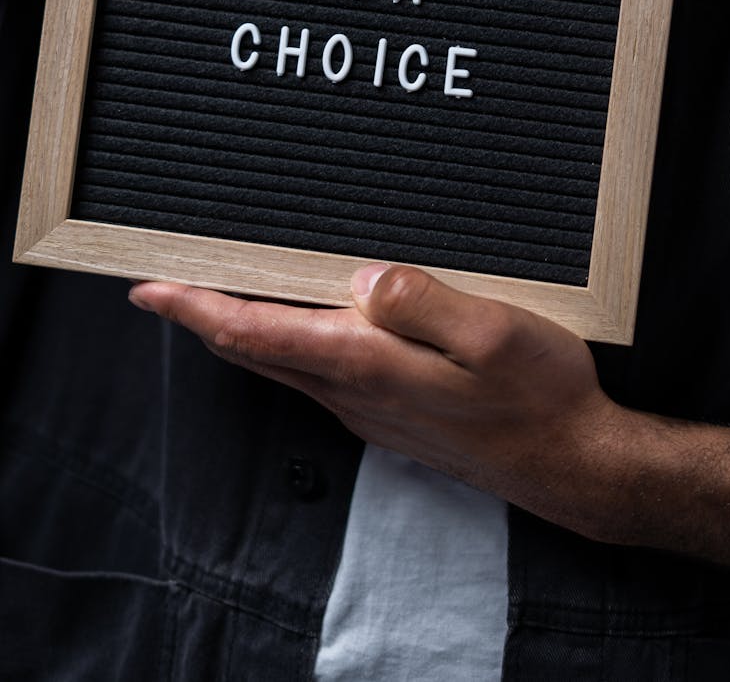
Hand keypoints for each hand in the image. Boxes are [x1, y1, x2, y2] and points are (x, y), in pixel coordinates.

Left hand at [129, 264, 623, 526]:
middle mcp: (355, 393)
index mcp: (368, 365)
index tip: (148, 288)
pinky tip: (300, 323)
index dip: (196, 307)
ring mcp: (369, 410)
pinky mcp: (390, 415)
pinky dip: (285, 343)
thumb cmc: (539, 396)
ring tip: (219, 292)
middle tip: (167, 281)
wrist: (572, 464)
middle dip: (204, 314)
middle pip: (255, 350)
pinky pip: (316, 374)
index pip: (256, 333)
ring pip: (282, 365)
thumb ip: (423, 301)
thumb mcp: (493, 333)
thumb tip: (365, 275)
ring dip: (241, 329)